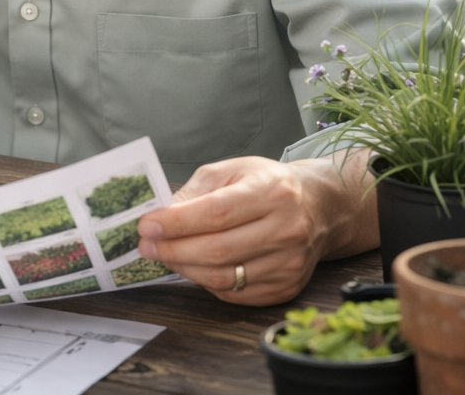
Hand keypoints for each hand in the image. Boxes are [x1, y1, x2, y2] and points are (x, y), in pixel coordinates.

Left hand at [136, 152, 376, 305]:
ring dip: (185, 268)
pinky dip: (207, 282)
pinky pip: (235, 293)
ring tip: (165, 256)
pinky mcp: (286, 287)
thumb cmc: (269, 185)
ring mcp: (289, 263)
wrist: (318, 208)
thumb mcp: (232, 170)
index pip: (216, 213)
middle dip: (172, 249)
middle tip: (146, 245)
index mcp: (272, 192)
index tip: (147, 225)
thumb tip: (161, 216)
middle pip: (217, 250)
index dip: (176, 223)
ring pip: (224, 277)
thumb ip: (196, 191)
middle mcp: (286, 229)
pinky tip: (195, 267)